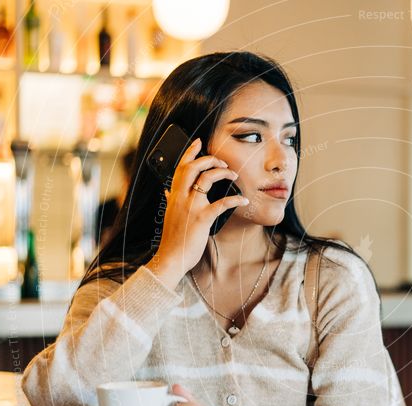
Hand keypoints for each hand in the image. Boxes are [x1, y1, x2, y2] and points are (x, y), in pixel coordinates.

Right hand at [148, 138, 248, 288]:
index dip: (189, 152)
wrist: (171, 258)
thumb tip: (167, 191)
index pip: (179, 167)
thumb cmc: (173, 239)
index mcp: (173, 196)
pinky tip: (244, 199)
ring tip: (234, 174)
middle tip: (222, 161)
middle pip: (192, 167)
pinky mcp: (202, 218)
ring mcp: (190, 207)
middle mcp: (180, 198)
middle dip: (209, 159)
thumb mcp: (169, 216)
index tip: (198, 142)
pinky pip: (221, 204)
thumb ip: (170, 201)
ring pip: (206, 179)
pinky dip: (235, 199)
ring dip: (222, 173)